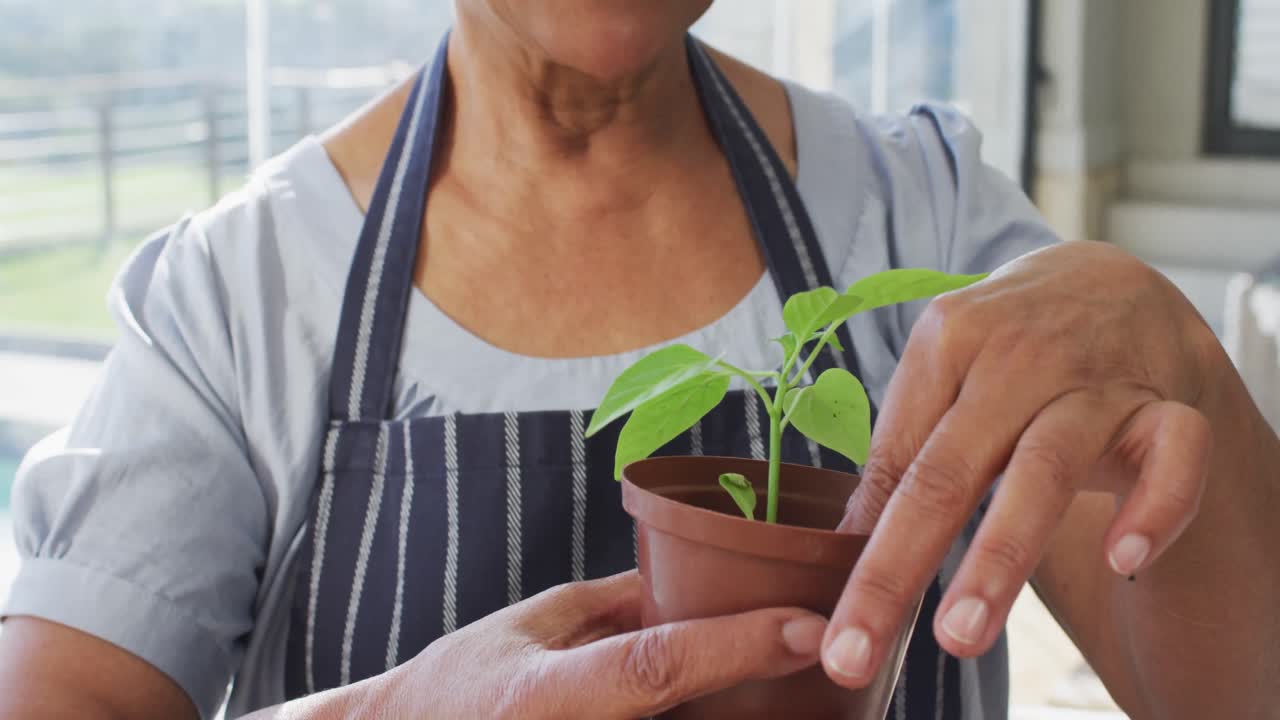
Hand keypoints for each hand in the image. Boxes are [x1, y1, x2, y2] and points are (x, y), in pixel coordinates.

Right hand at [386, 571, 826, 717]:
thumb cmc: (456, 690)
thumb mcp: (529, 629)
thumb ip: (613, 608)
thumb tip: (692, 588)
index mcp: (546, 696)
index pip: (656, 666)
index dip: (737, 644)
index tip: (809, 625)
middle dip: (768, 705)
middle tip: (836, 666)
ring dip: (748, 715)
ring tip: (796, 679)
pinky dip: (709, 719)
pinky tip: (739, 701)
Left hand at [821, 241, 1215, 685]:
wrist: (1110, 282)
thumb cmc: (1005, 348)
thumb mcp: (943, 378)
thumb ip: (903, 453)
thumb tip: (846, 542)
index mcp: (946, 342)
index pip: (895, 463)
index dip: (861, 552)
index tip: (834, 628)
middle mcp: (1015, 357)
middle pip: (950, 469)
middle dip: (901, 564)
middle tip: (862, 648)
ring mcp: (1094, 380)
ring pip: (1047, 465)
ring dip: (1000, 553)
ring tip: (961, 634)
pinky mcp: (1166, 405)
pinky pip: (1173, 452)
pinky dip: (1154, 505)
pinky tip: (1124, 560)